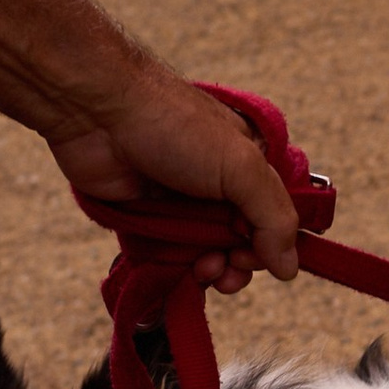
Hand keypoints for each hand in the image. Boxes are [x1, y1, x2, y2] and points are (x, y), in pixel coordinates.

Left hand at [49, 69, 303, 287]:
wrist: (98, 114)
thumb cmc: (175, 128)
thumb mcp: (240, 166)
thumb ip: (272, 217)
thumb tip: (291, 268)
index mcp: (249, 166)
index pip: (276, 218)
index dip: (273, 245)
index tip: (257, 258)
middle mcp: (219, 186)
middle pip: (243, 243)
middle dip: (240, 264)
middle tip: (227, 267)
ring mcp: (182, 204)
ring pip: (206, 255)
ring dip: (210, 271)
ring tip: (202, 271)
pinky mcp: (147, 220)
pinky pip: (168, 257)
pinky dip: (175, 271)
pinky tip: (178, 274)